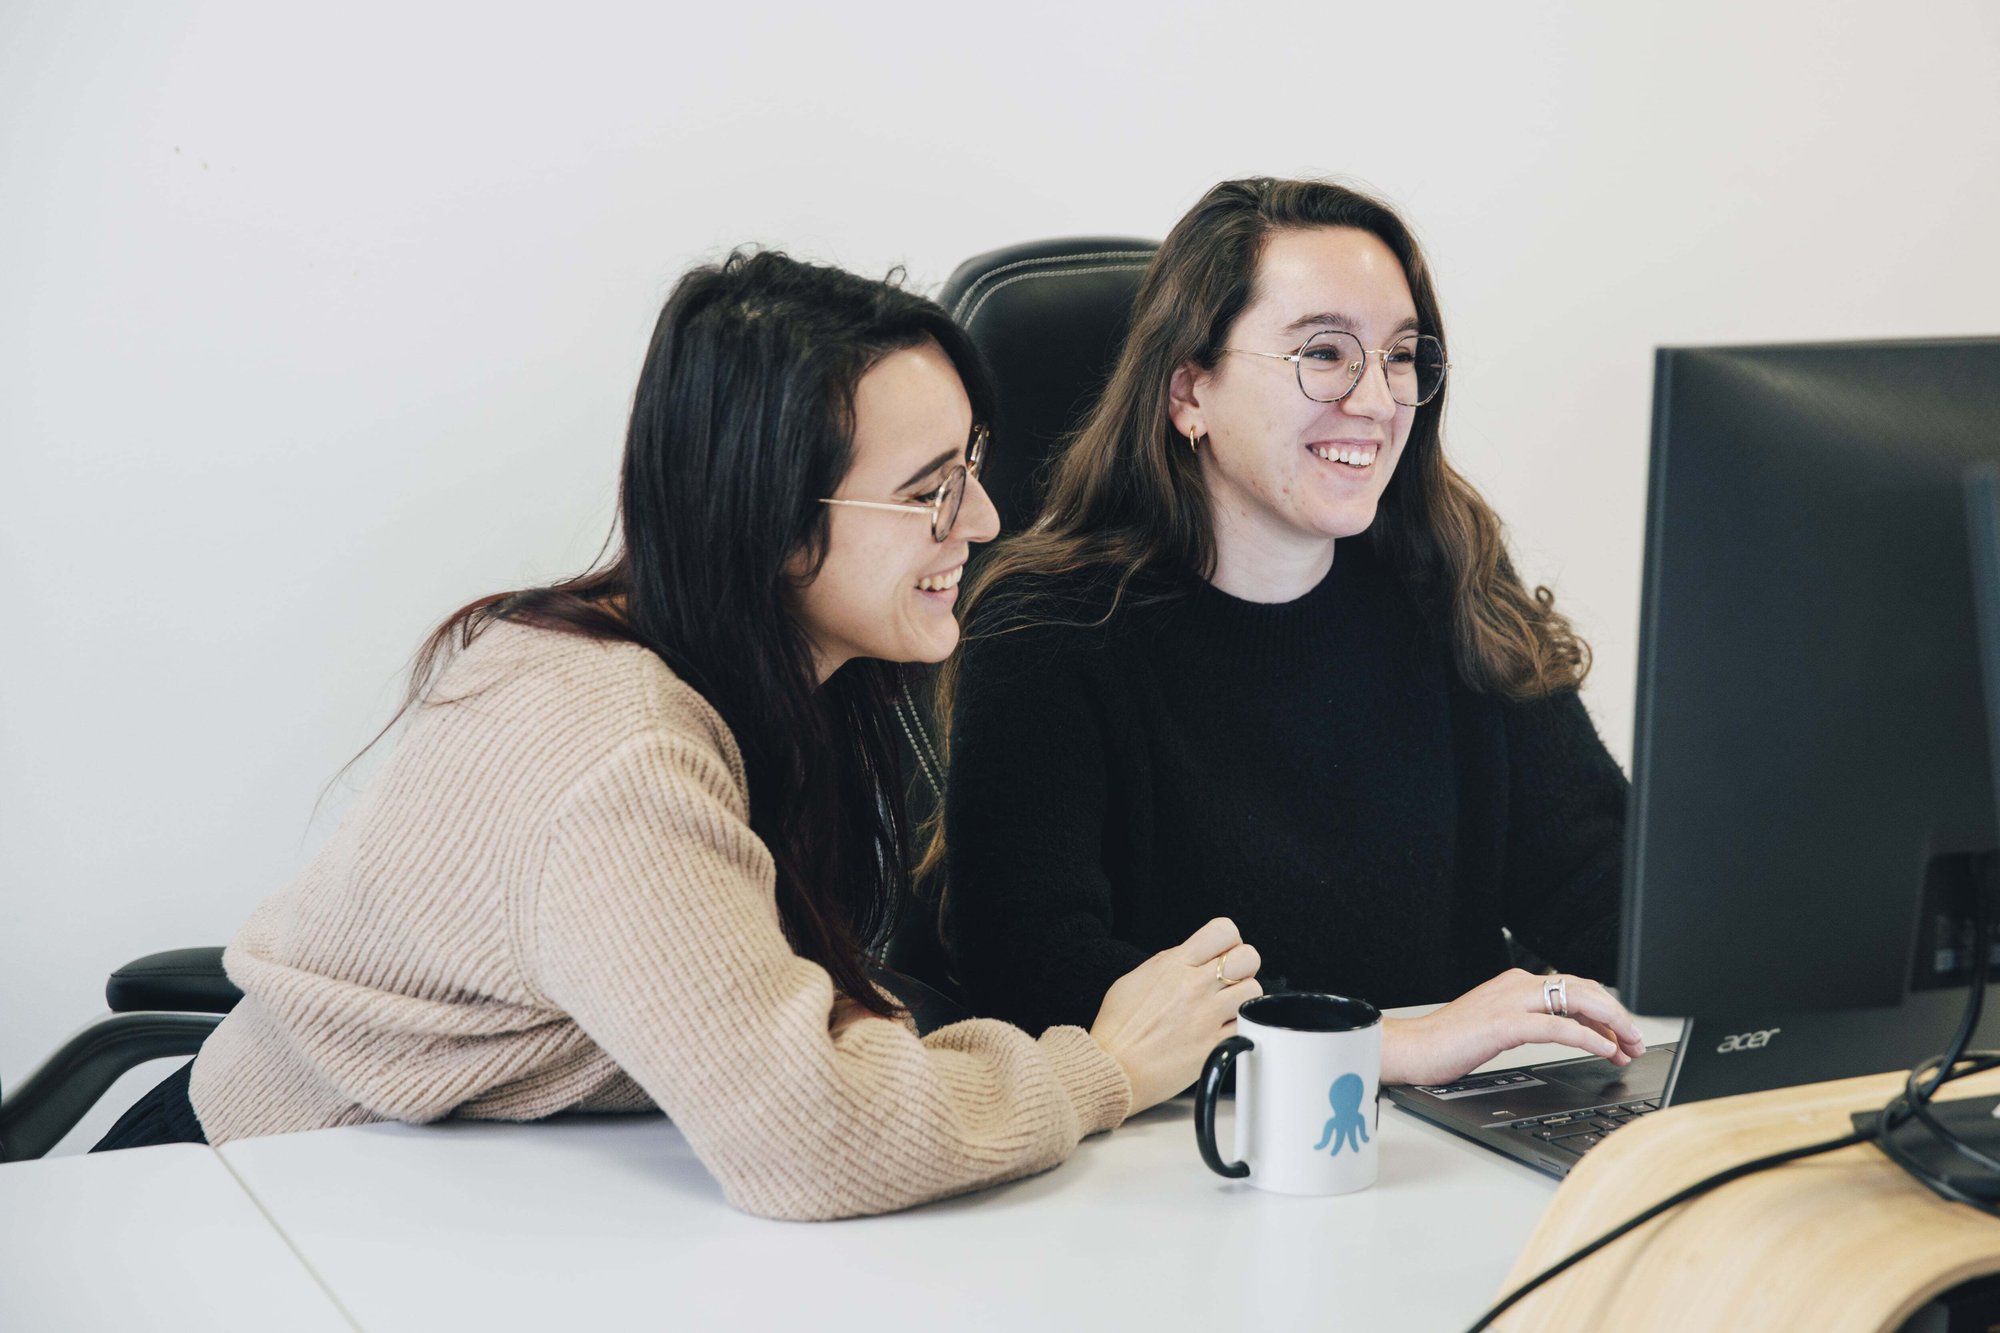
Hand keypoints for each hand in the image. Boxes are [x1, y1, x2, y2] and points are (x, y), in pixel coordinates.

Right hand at [1089, 918, 1262, 1112]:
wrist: (1114, 1067)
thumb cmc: (1118, 1027)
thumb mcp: (1136, 978)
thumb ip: (1169, 964)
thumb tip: (1190, 959)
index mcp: (1175, 964)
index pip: (1223, 931)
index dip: (1229, 940)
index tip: (1224, 952)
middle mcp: (1195, 986)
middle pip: (1248, 957)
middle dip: (1243, 965)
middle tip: (1231, 979)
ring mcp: (1207, 1016)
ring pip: (1253, 990)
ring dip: (1243, 996)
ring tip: (1227, 1006)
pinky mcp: (1215, 1045)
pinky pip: (1247, 1025)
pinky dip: (1241, 1025)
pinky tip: (1224, 1028)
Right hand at [1381, 968, 1644, 1086]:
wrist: (1412, 1048)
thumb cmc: (1449, 1042)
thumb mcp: (1498, 1026)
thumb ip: (1530, 1021)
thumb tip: (1568, 1032)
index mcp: (1516, 983)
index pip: (1575, 987)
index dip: (1607, 1010)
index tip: (1623, 1035)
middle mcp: (1517, 985)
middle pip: (1584, 989)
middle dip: (1617, 1016)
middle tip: (1636, 1042)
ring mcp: (1511, 1002)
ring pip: (1577, 1001)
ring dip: (1611, 1024)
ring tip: (1628, 1046)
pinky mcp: (1504, 1024)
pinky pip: (1558, 1026)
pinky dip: (1588, 1037)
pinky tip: (1604, 1050)